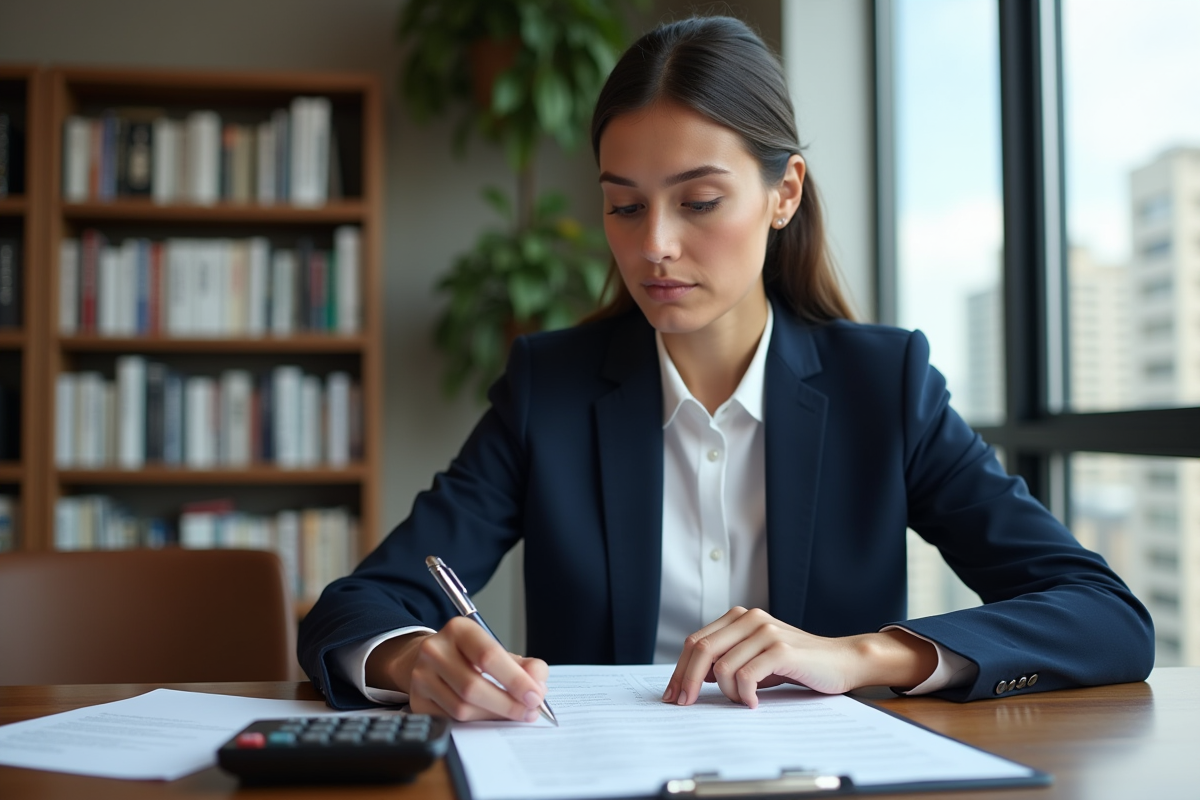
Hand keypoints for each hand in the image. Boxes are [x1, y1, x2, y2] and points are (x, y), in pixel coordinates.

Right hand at [365, 617, 548, 721]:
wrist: (433, 658)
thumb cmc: (471, 656)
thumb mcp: (498, 651)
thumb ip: (525, 665)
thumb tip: (538, 686)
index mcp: (459, 629)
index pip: (488, 656)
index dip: (515, 680)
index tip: (535, 696)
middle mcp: (434, 649)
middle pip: (473, 686)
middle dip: (507, 704)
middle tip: (530, 712)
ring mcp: (421, 676)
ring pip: (461, 708)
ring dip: (493, 716)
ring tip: (513, 714)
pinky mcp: (417, 701)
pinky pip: (450, 720)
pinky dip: (476, 723)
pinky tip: (489, 717)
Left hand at [662, 607, 936, 708]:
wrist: (841, 661)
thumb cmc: (796, 664)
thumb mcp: (755, 659)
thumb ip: (725, 661)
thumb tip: (688, 680)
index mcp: (738, 618)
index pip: (696, 642)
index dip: (680, 670)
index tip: (672, 695)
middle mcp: (749, 618)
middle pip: (701, 650)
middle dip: (687, 681)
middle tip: (684, 705)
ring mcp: (765, 631)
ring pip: (722, 667)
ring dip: (727, 693)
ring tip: (744, 702)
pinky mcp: (781, 648)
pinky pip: (746, 676)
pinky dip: (744, 695)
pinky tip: (753, 704)